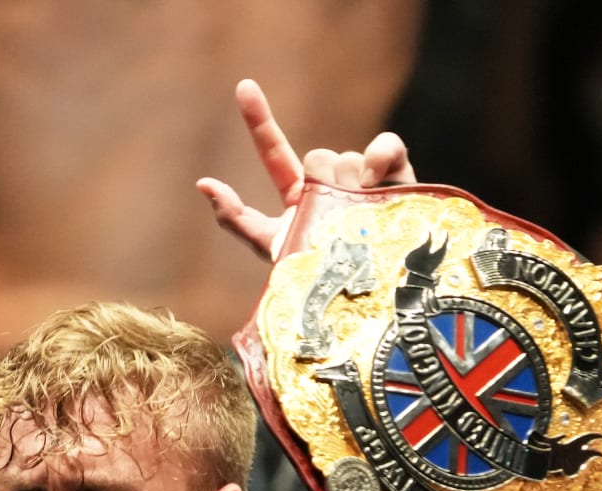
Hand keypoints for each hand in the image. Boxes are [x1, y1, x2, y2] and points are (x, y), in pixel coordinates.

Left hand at [198, 79, 415, 261]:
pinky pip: (385, 146)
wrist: (376, 292)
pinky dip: (382, 158)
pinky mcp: (398, 175)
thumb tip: (203, 183)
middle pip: (318, 156)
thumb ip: (238, 220)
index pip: (274, 151)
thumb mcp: (274, 249)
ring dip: (352, 188)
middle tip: (333, 220)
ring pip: (347, 158)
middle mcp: (331, 180)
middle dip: (323, 185)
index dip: (259, 119)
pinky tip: (378, 186)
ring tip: (361, 220)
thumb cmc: (321, 277)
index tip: (243, 87)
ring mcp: (365, 176)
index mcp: (299, 194)